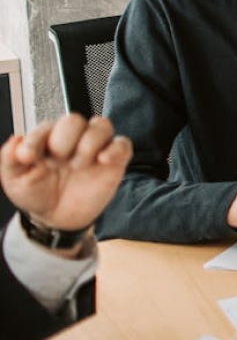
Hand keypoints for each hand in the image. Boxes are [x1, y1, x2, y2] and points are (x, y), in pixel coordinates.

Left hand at [0, 114, 132, 231]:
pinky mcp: (114, 160)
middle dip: (64, 139)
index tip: (28, 157)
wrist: (58, 218)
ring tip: (79, 164)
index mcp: (47, 140)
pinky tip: (103, 160)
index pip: (45, 127)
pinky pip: (123, 144)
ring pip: (101, 125)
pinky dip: (115, 149)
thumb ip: (9, 160)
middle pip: (74, 120)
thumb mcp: (15, 180)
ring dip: (90, 142)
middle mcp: (72, 140)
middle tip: (59, 160)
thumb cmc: (38, 195)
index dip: (36, 140)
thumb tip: (15, 141)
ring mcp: (94, 148)